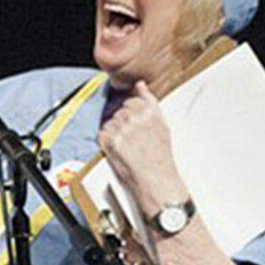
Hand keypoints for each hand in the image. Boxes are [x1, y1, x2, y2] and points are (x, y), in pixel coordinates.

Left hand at [96, 81, 183, 211]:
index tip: (135, 124)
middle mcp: (135, 117)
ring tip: (128, 146)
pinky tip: (120, 150)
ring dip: (115, 131)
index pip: (132, 99)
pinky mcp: (109, 140)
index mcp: (150, 111)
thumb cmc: (160, 156)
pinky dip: (107, 141)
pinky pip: (102, 133)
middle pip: (120, 110)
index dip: (132, 112)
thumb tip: (140, 85)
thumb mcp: (162, 124)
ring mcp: (121, 128)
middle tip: (134, 139)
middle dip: (124, 122)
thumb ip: (149, 101)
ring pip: (110, 121)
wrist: (155, 180)